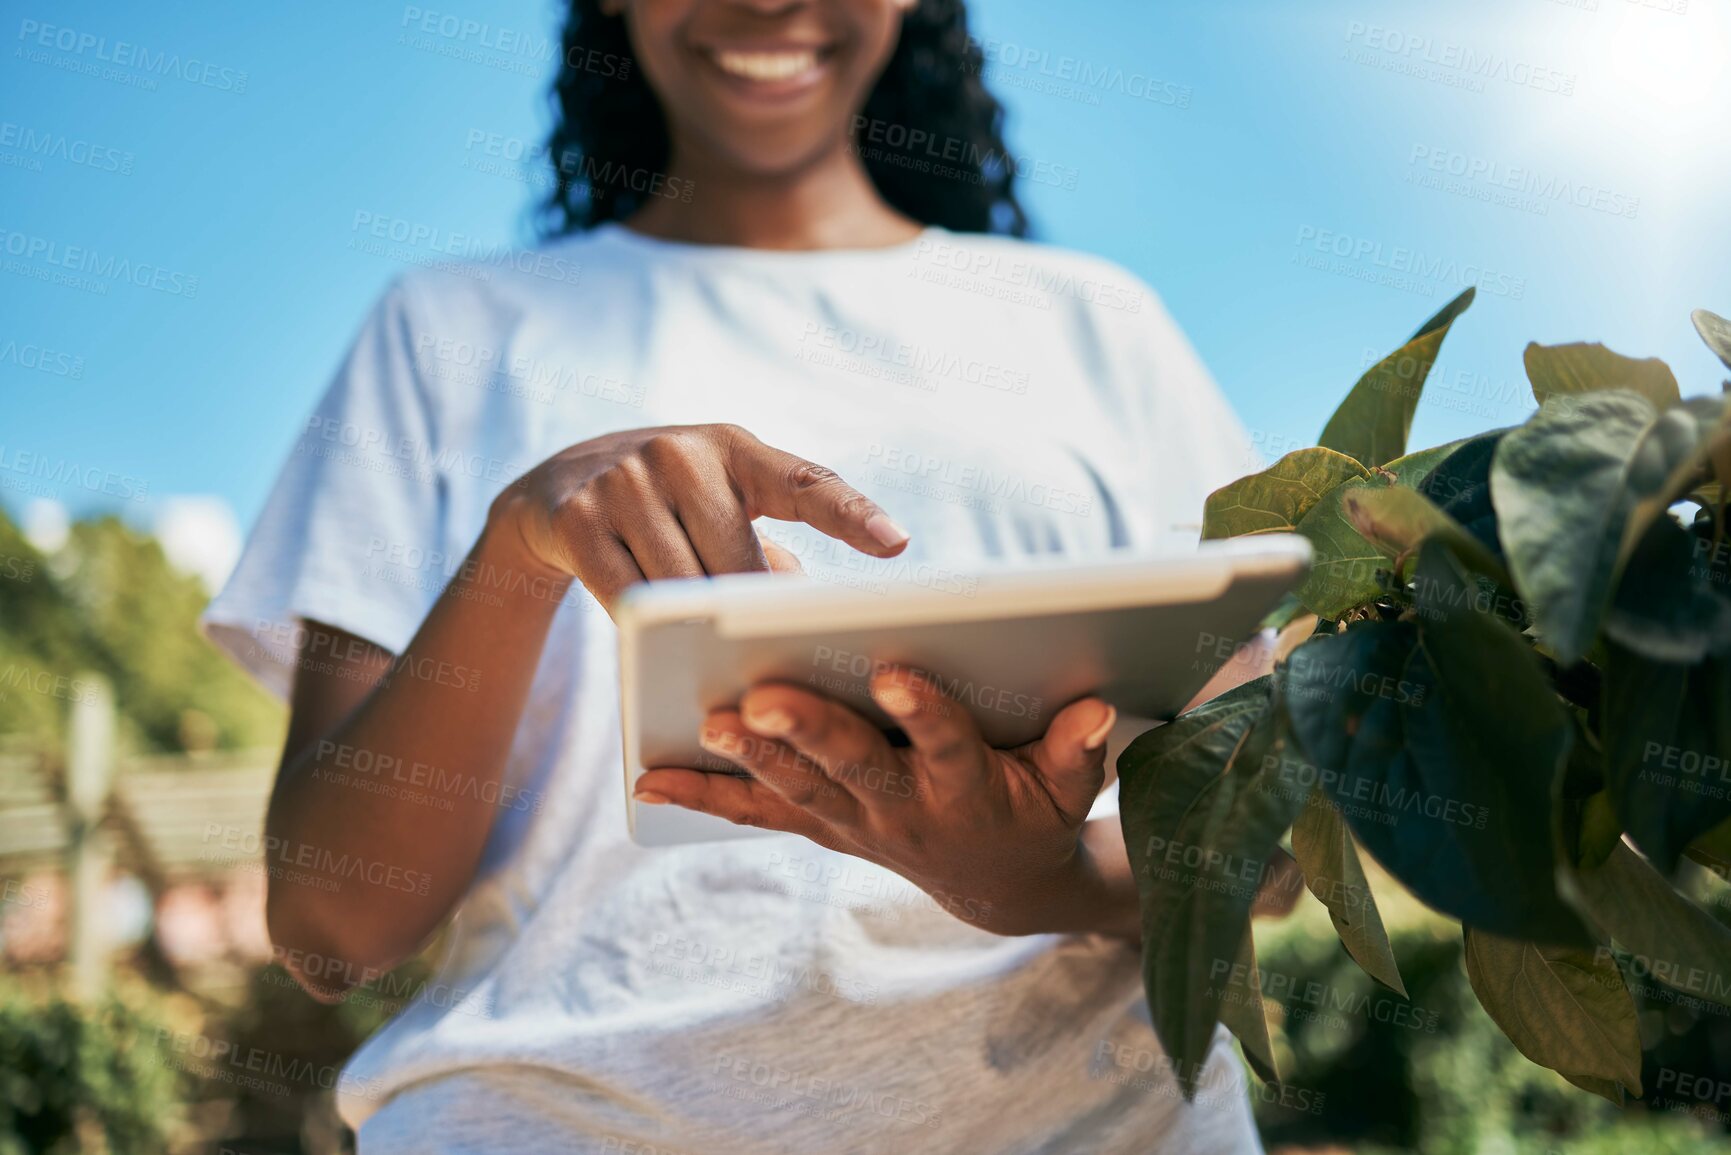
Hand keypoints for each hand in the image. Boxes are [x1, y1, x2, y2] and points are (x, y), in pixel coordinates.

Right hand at [490, 424, 905, 611]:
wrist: (556, 487)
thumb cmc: (671, 507)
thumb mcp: (722, 506)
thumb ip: (769, 550)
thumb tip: (795, 611)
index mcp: (735, 446)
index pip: (806, 482)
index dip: (852, 516)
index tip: (896, 544)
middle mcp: (680, 452)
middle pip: (737, 563)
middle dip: (748, 613)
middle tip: (759, 651)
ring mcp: (624, 481)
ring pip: (682, 587)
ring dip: (695, 626)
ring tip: (702, 645)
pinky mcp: (577, 518)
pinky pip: (627, 598)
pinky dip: (646, 626)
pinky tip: (650, 635)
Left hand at [633, 667, 1124, 936]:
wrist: (997, 887)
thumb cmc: (1037, 813)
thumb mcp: (1072, 788)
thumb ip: (1079, 748)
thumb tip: (1093, 706)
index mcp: (967, 788)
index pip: (947, 744)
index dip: (924, 712)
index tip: (896, 671)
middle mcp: (903, 809)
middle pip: (851, 765)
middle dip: (807, 730)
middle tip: (761, 697)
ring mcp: (856, 822)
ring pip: (797, 785)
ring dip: (750, 757)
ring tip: (708, 722)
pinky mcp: (823, 824)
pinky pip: (759, 812)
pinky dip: (707, 796)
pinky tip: (651, 779)